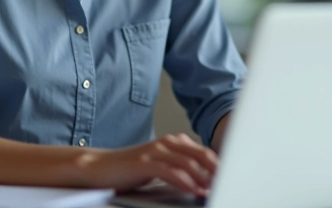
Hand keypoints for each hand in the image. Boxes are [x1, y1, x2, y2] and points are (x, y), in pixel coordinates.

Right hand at [77, 133, 218, 195]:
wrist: (100, 167)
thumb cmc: (131, 169)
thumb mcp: (160, 164)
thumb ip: (180, 167)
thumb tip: (204, 180)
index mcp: (173, 142)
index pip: (203, 152)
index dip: (218, 164)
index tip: (231, 176)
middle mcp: (166, 143)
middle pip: (200, 154)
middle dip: (216, 170)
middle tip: (228, 182)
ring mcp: (155, 151)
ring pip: (188, 163)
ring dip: (203, 177)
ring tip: (213, 189)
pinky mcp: (145, 163)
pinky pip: (170, 172)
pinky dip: (185, 181)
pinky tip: (193, 190)